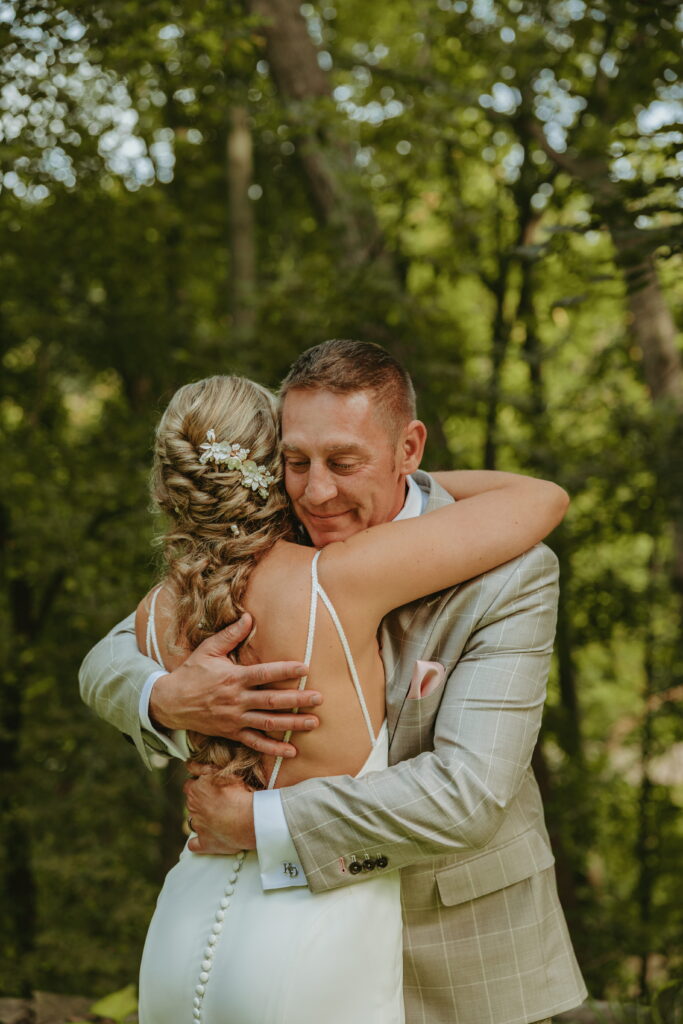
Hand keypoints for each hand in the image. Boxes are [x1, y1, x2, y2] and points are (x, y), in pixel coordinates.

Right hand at [148, 613, 319, 757]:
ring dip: (292, 724)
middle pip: (271, 701)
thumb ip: (230, 635)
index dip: (285, 670)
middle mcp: (236, 700)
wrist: (170, 702)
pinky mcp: (231, 733)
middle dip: (297, 700)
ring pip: (268, 723)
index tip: (305, 668)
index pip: (263, 674)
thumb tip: (249, 617)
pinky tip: (291, 751)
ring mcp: (235, 719)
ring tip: (314, 722)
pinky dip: (273, 749)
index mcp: (233, 678)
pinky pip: (255, 743)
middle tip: (319, 698)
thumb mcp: (208, 650)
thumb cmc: (192, 672)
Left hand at [184, 764, 255, 853]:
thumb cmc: (238, 793)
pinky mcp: (205, 842)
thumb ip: (202, 768)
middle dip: (200, 801)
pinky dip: (198, 842)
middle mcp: (193, 808)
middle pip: (191, 802)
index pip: (189, 785)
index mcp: (196, 790)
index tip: (208, 785)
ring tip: (217, 817)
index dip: (198, 784)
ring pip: (193, 821)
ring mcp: (199, 827)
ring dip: (201, 819)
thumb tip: (188, 764)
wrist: (249, 819)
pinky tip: (205, 838)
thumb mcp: (221, 773)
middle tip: (217, 800)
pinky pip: (195, 844)